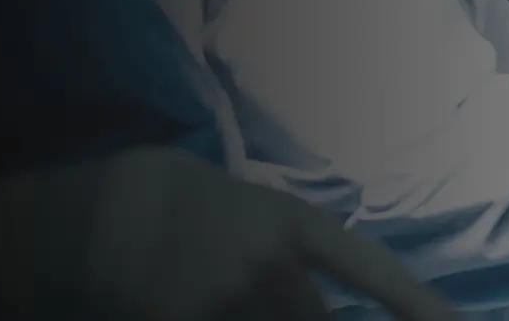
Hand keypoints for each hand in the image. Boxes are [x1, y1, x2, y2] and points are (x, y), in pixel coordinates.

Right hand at [0, 146, 458, 320]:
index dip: (418, 304)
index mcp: (289, 225)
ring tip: (230, 298)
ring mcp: (226, 301)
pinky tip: (204, 310)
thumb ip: (290, 251)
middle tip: (280, 306)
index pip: (372, 271)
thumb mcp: (244, 208)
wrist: (91, 212)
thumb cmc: (168, 198)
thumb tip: (322, 293)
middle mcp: (268, 267)